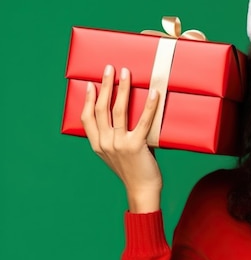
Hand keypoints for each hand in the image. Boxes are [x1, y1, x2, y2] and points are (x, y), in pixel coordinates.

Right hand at [81, 64, 161, 212]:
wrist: (142, 190)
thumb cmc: (133, 170)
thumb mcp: (117, 153)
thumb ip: (118, 136)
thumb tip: (130, 114)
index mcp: (97, 145)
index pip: (87, 118)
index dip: (89, 99)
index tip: (91, 84)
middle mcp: (104, 143)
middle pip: (102, 108)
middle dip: (105, 86)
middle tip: (109, 68)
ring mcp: (119, 144)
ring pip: (118, 110)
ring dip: (122, 89)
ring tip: (126, 73)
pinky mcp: (136, 146)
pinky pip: (143, 121)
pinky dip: (149, 105)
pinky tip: (154, 93)